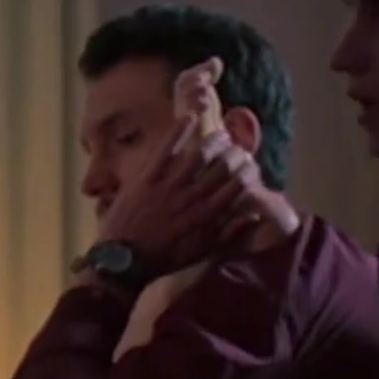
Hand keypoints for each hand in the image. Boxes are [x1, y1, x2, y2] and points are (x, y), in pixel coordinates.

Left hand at [94, 62, 263, 273]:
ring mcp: (169, 186)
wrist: (123, 261)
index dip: (248, 172)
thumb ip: (230, 234)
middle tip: (239, 148)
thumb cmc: (164, 259)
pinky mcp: (147, 178)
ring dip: (213, 141)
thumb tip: (255, 214)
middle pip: (222, 167)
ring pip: (198, 156)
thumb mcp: (202, 252)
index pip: (237, 186)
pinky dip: (178, 132)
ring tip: (221, 134)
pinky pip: (166, 150)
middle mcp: (192, 197)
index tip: (251, 166)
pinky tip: (189, 117)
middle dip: (235, 154)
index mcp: (207, 216)